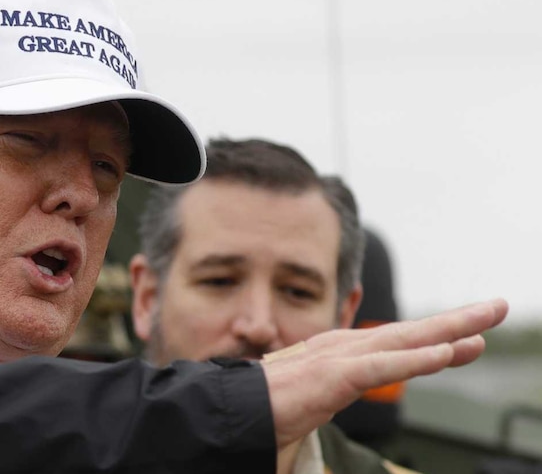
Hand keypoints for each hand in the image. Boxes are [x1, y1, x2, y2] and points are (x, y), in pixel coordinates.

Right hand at [262, 298, 507, 446]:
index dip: (435, 341)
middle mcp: (341, 350)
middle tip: (495, 309)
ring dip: (447, 331)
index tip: (468, 342)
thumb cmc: (263, 412)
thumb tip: (327, 413)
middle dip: (455, 322)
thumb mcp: (308, 407)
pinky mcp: (330, 378)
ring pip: (402, 342)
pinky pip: (380, 368)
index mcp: (337, 358)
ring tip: (484, 322)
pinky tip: (445, 354)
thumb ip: (326, 403)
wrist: (228, 413)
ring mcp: (336, 360)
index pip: (395, 346)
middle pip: (408, 334)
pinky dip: (414, 360)